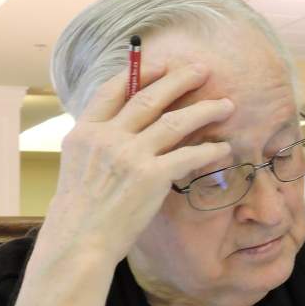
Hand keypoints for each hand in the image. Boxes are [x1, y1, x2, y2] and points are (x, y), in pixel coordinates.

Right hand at [40, 61, 234, 262]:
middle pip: (149, 97)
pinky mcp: (150, 176)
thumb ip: (99, 143)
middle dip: (179, 79)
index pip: (113, 90)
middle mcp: (106, 137)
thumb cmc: (81, 211)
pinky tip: (224, 148)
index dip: (140, 72)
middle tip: (203, 69)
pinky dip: (210, 150)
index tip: (163, 64)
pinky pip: (189, 155)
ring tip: (226, 104)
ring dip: (205, 110)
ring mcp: (129, 155)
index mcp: (85, 131)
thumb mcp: (78, 166)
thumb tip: (122, 127)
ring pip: (175, 121)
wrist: (78, 242)